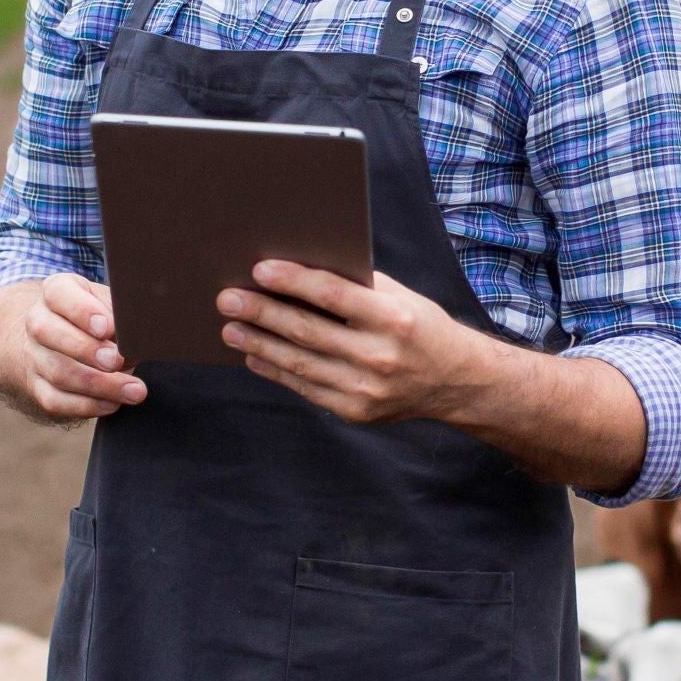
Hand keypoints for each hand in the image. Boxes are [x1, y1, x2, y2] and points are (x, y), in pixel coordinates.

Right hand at [0, 274, 145, 424]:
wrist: (55, 337)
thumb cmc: (93, 316)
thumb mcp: (106, 302)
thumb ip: (120, 313)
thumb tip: (139, 335)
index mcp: (56, 292)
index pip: (59, 294)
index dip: (82, 311)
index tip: (107, 327)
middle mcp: (38, 321)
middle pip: (49, 333)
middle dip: (87, 350)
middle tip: (118, 360)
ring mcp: (34, 356)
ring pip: (58, 372)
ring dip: (99, 385)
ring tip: (134, 390)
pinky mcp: (37, 387)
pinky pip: (56, 401)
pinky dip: (87, 406)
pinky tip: (113, 403)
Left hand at [216, 261, 480, 423]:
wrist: (453, 381)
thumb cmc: (419, 325)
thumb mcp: (399, 297)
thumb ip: (355, 286)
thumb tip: (297, 270)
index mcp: (392, 318)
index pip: (333, 295)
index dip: (293, 281)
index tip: (259, 270)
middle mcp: (379, 356)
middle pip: (307, 331)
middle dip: (262, 313)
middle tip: (227, 299)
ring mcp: (365, 389)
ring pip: (299, 363)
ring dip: (259, 344)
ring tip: (231, 328)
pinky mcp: (354, 411)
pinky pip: (305, 388)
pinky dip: (276, 370)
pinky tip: (255, 354)